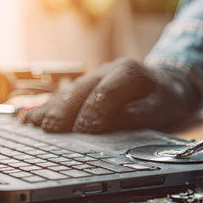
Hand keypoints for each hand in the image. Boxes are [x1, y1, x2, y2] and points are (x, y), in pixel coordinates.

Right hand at [21, 58, 199, 132]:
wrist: (167, 81)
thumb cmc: (165, 97)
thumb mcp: (162, 106)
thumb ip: (139, 113)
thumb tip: (111, 121)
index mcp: (128, 72)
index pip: (105, 92)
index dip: (93, 112)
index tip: (83, 132)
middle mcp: (108, 70)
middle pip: (82, 90)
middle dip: (65, 111)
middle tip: (51, 130)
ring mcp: (96, 75)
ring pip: (71, 92)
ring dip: (53, 109)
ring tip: (35, 124)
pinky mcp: (89, 84)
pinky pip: (67, 95)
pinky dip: (51, 106)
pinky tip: (35, 116)